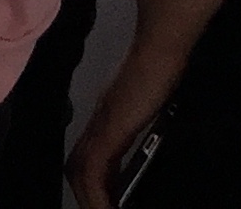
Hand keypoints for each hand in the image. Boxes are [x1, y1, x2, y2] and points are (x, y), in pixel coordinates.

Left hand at [68, 40, 189, 208]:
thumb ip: (144, 112)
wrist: (160, 46)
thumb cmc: (163, 64)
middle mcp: (98, 120)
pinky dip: (96, 197)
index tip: (107, 198)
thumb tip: (154, 120)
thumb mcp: (153, 97)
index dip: (94, 179)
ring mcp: (101, 124)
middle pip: (77, 165)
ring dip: (89, 199)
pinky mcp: (109, 131)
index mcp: (109, 113)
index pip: (90, 153)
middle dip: (86, 194)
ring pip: (79, 172)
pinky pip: (93, 174)